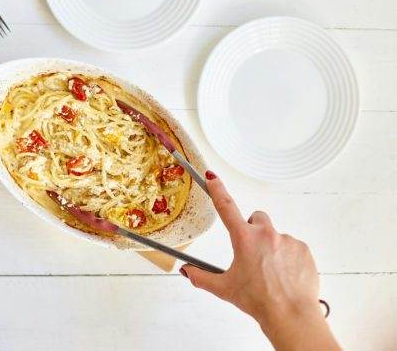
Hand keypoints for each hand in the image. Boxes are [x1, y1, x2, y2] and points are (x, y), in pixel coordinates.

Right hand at [180, 171, 338, 349]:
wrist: (290, 314)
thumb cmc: (258, 301)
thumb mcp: (224, 288)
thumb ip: (201, 277)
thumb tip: (187, 271)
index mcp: (244, 239)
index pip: (226, 207)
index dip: (217, 189)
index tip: (212, 176)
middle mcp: (266, 234)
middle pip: (256, 219)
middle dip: (253, 230)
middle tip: (252, 252)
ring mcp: (287, 240)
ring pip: (275, 236)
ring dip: (271, 247)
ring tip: (271, 272)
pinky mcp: (303, 249)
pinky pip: (292, 247)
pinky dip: (287, 257)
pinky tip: (284, 275)